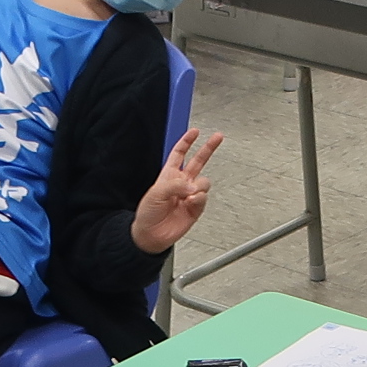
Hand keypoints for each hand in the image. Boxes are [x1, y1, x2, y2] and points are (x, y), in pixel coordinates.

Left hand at [130, 129, 224, 254]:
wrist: (151, 235)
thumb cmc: (148, 213)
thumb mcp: (156, 192)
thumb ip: (175, 185)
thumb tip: (193, 186)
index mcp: (169, 174)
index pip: (179, 153)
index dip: (187, 141)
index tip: (195, 131)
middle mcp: (181, 183)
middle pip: (198, 161)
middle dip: (208, 148)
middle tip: (218, 137)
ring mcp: (190, 195)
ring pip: (204, 182)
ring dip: (198, 186)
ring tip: (188, 195)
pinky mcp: (196, 208)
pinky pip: (203, 198)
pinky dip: (198, 199)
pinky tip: (190, 203)